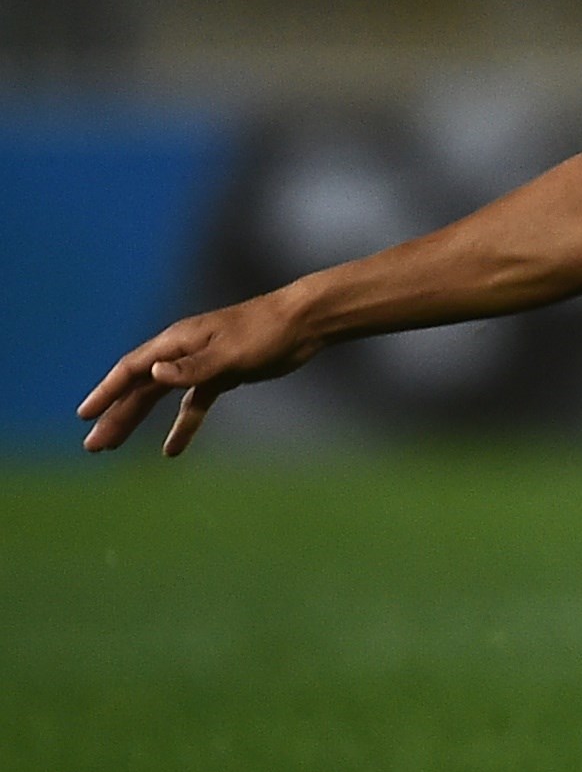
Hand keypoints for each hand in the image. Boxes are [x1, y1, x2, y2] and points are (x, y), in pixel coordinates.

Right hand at [80, 290, 322, 455]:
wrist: (305, 322)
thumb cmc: (266, 331)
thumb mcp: (228, 353)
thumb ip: (192, 367)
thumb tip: (153, 376)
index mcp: (177, 342)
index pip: (132, 369)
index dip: (107, 392)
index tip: (85, 414)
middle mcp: (183, 352)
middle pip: (141, 387)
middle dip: (116, 415)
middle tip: (95, 446)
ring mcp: (202, 364)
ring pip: (161, 396)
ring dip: (139, 420)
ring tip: (115, 447)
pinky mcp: (223, 375)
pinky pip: (194, 403)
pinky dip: (183, 425)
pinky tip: (171, 449)